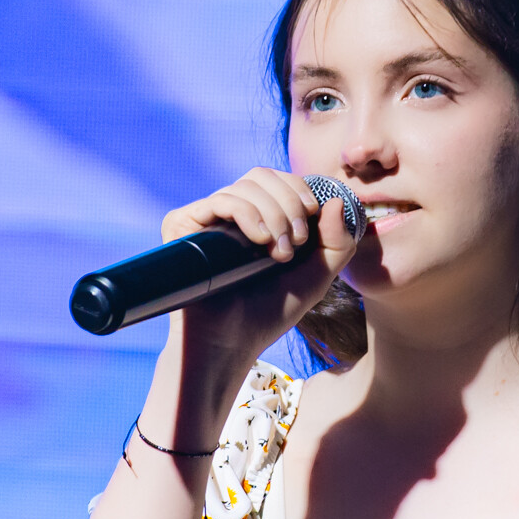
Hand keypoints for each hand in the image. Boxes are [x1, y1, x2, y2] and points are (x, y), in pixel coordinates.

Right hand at [159, 167, 359, 366]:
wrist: (231, 342)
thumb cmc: (269, 313)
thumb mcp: (316, 277)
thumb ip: (336, 243)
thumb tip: (334, 201)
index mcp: (257, 218)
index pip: (277, 180)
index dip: (299, 189)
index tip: (312, 216)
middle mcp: (229, 213)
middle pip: (261, 176)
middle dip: (289, 203)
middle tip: (296, 242)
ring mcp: (205, 217)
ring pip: (244, 187)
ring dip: (272, 214)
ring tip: (278, 253)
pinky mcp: (183, 224)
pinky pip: (220, 200)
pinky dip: (246, 213)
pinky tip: (259, 239)